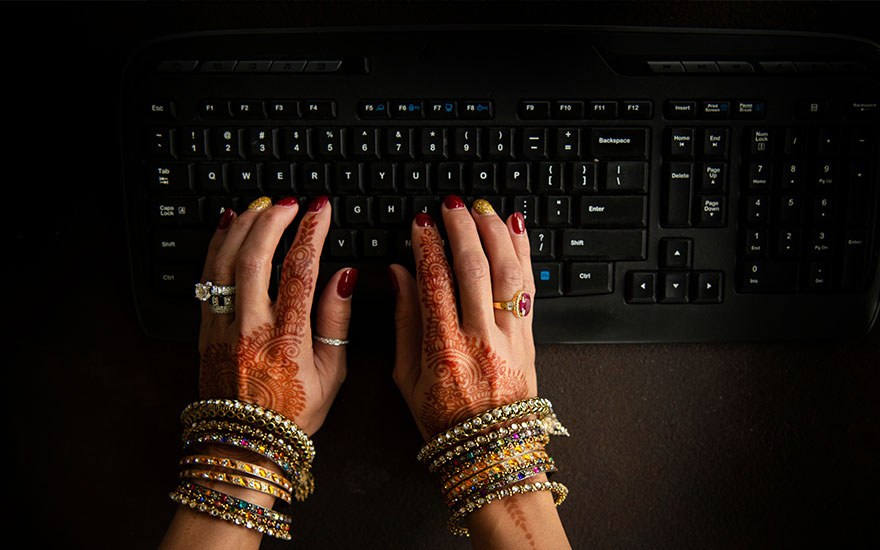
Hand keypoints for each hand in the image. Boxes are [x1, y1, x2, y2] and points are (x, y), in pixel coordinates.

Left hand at [197, 196, 354, 435]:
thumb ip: (337, 320)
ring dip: (243, 226)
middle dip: (273, 220)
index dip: (310, 232)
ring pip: (225, 263)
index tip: (320, 209)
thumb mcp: (332, 373)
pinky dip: (216, 246)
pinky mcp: (205, 329)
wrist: (245, 442)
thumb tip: (345, 275)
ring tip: (261, 205)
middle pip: (255, 258)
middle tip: (289, 201)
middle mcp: (250, 328)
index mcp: (288, 339)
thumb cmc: (293, 412)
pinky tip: (229, 226)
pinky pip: (206, 278)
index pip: (299, 271)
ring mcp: (222, 327)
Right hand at [390, 197, 536, 439]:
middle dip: (462, 228)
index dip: (427, 246)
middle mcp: (480, 339)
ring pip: (507, 272)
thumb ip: (404, 321)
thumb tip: (399, 274)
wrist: (492, 449)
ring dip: (494, 233)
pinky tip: (516, 229)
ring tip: (481, 209)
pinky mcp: (529, 337)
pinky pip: (529, 287)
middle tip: (450, 205)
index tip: (420, 223)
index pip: (434, 282)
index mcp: (443, 349)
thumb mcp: (407, 377)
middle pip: (474, 268)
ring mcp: (510, 337)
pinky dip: (524, 253)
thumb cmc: (445, 419)